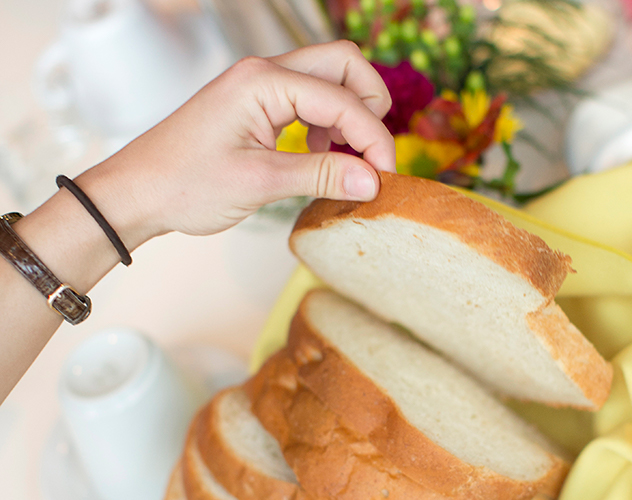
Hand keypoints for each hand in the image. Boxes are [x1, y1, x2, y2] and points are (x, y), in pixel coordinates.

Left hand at [77, 41, 395, 247]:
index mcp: (263, 82)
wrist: (138, 192)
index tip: (384, 177)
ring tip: (346, 160)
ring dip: (350, 114)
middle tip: (373, 154)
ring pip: (330, 78)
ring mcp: (261, 85)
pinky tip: (319, 154)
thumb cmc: (185, 184)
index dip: (373, 138)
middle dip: (370, 106)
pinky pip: (310, 98)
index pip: (343, 100)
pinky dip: (328, 123)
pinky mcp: (258, 103)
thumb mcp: (260, 183)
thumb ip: (321, 175)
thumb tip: (373, 181)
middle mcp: (264, 73)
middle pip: (344, 65)